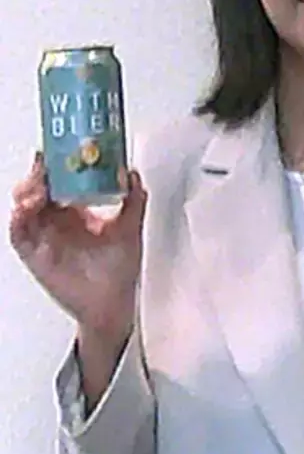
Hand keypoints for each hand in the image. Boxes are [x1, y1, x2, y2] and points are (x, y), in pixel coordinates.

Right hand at [9, 153, 147, 344]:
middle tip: (47, 166)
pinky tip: (27, 210)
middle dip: (39, 174)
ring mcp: (45, 236)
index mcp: (77, 210)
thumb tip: (132, 173)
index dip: (57, 164)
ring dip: (27, 192)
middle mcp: (58, 220)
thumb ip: (134, 200)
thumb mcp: (130, 228)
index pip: (61, 179)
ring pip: (24, 206)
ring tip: (39, 188)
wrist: (112, 304)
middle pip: (38, 188)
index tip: (60, 150)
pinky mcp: (35, 255)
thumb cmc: (118, 270)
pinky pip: (19, 234)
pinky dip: (19, 219)